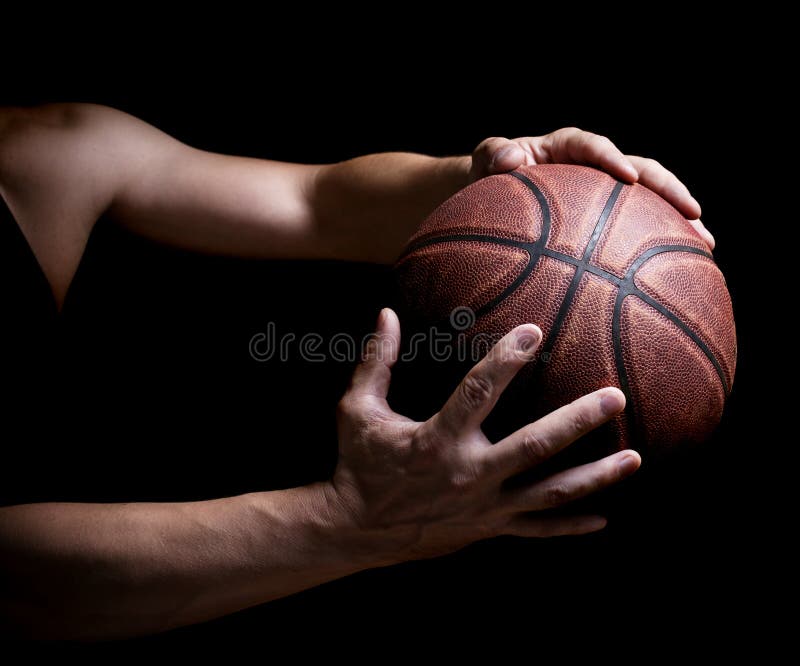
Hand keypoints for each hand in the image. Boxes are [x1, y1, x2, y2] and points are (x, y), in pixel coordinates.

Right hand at [328, 308, 640, 563]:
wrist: (354, 531)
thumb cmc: (357, 463)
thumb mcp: (357, 409)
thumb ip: (375, 361)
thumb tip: (386, 313)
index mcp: (435, 441)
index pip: (477, 392)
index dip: (506, 359)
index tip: (533, 332)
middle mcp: (467, 475)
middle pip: (534, 446)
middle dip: (577, 420)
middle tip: (616, 396)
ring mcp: (482, 507)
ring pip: (548, 493)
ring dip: (593, 476)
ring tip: (634, 458)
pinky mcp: (486, 529)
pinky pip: (535, 529)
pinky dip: (569, 526)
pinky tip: (602, 518)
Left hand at [470, 128, 712, 248]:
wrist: (494, 193)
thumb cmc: (489, 176)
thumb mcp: (486, 159)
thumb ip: (493, 155)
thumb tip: (510, 159)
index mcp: (567, 147)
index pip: (593, 146)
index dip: (611, 158)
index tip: (627, 178)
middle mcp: (594, 167)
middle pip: (642, 172)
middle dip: (671, 192)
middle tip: (697, 216)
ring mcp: (605, 193)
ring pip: (649, 204)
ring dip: (678, 223)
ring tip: (705, 248)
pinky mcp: (607, 220)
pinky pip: (635, 231)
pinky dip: (654, 248)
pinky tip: (673, 277)